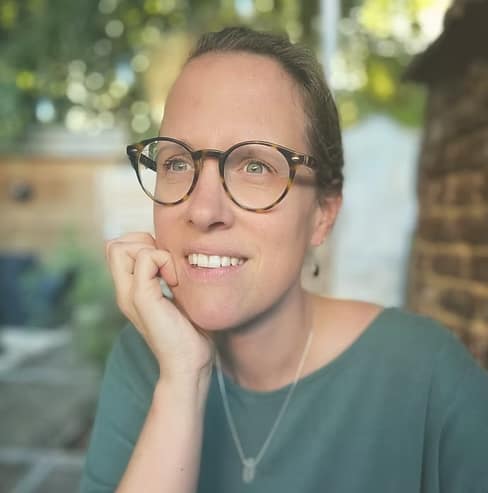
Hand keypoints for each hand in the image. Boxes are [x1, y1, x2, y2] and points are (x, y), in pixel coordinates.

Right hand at [105, 232, 213, 379]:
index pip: (118, 248)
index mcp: (131, 290)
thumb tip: (170, 252)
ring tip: (170, 275)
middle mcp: (124, 291)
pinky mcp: (142, 298)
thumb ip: (165, 276)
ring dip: (153, 251)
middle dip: (143, 243)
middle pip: (114, 245)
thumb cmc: (189, 331)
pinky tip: (174, 282)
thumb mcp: (175, 296)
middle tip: (166, 266)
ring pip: (121, 247)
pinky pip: (146, 258)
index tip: (165, 264)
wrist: (189, 363)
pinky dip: (164, 260)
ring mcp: (129, 295)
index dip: (141, 244)